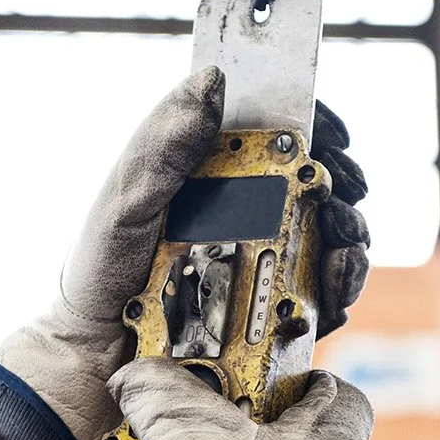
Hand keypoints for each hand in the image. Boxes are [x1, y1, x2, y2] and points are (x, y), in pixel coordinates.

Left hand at [0, 74, 370, 439]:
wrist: (91, 358)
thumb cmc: (97, 276)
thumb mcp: (124, 202)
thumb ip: (162, 144)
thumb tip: (212, 81)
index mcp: (208, 173)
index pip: (274, 131)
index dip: (314, 123)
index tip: (336, 135)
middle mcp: (242, 213)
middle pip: (315, 184)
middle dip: (342, 184)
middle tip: (344, 192)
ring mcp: (261, 262)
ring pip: (328, 239)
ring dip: (348, 235)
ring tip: (343, 241)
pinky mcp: (272, 312)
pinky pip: (321, 295)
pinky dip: (340, 286)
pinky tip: (335, 283)